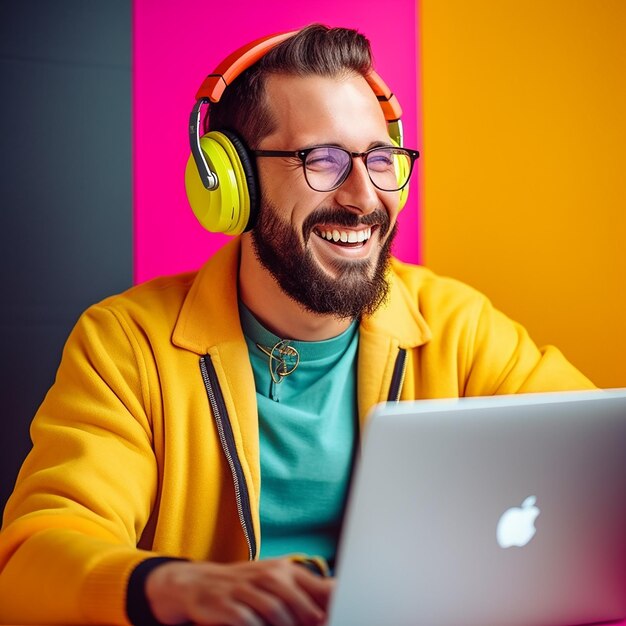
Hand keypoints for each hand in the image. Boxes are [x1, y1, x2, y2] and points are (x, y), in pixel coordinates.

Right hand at [144, 558, 333, 625]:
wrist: (197, 582)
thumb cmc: (245, 587)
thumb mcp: (275, 583)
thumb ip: (305, 593)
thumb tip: (335, 604)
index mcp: (286, 570)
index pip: (320, 588)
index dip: (333, 609)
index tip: (340, 618)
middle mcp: (268, 575)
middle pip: (301, 603)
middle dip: (310, 623)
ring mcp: (245, 587)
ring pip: (276, 612)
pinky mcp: (225, 603)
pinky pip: (248, 621)